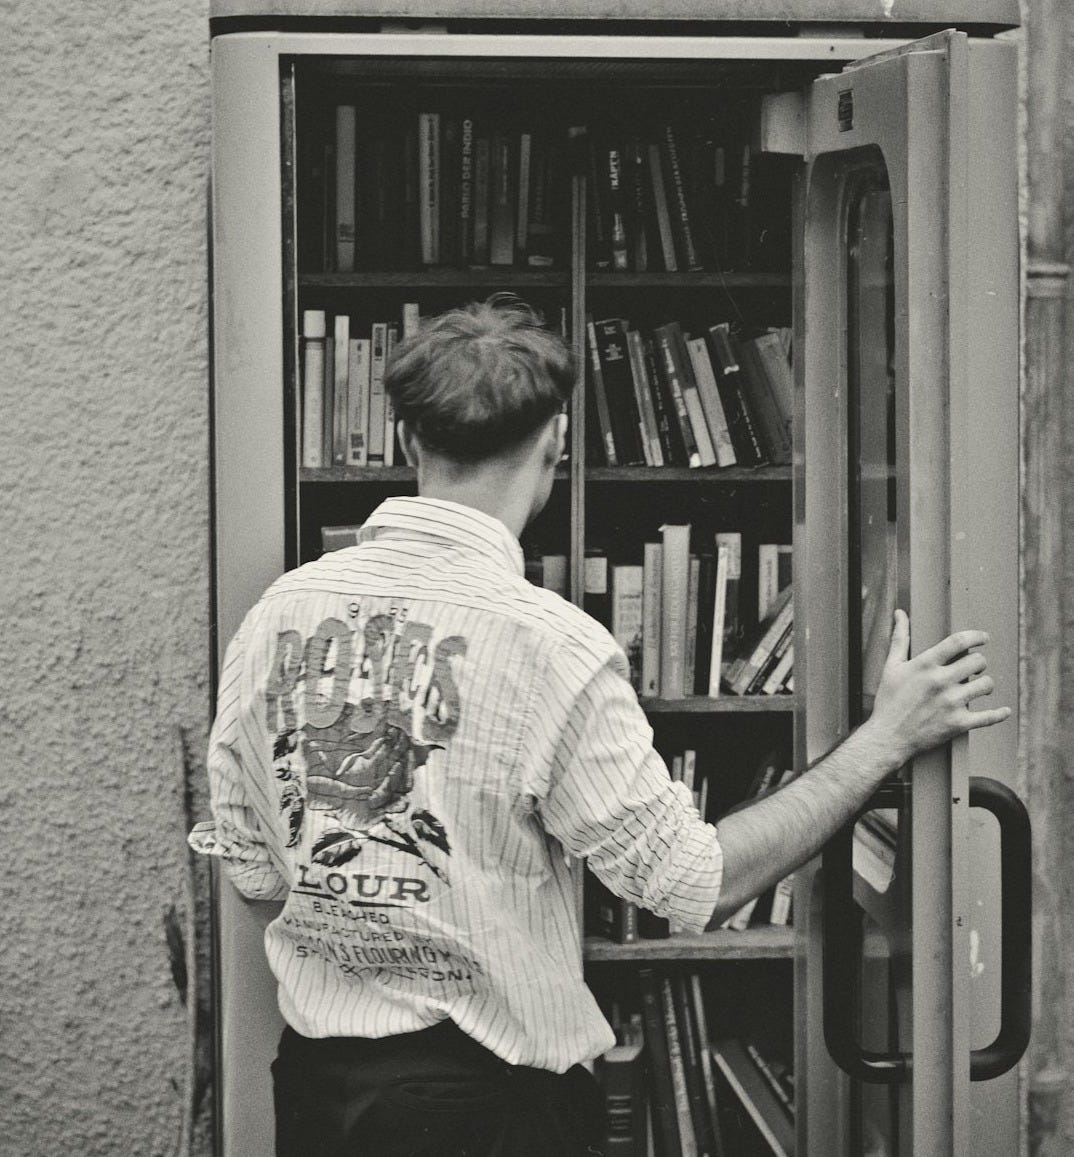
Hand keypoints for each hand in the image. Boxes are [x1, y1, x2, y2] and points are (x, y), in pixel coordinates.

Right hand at [867, 609, 1010, 766]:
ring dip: (985, 684)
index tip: (983, 638)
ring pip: (986, 685)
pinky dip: (999, 714)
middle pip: (977, 662)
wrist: (887, 737)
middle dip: (979, 663)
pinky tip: (1004, 711)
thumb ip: (899, 638)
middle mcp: (941, 681)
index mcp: (925, 665)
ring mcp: (951, 703)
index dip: (976, 636)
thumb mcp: (891, 666)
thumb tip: (900, 613)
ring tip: (977, 687)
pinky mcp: (958, 724)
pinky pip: (988, 717)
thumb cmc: (888, 700)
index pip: (959, 642)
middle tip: (974, 668)